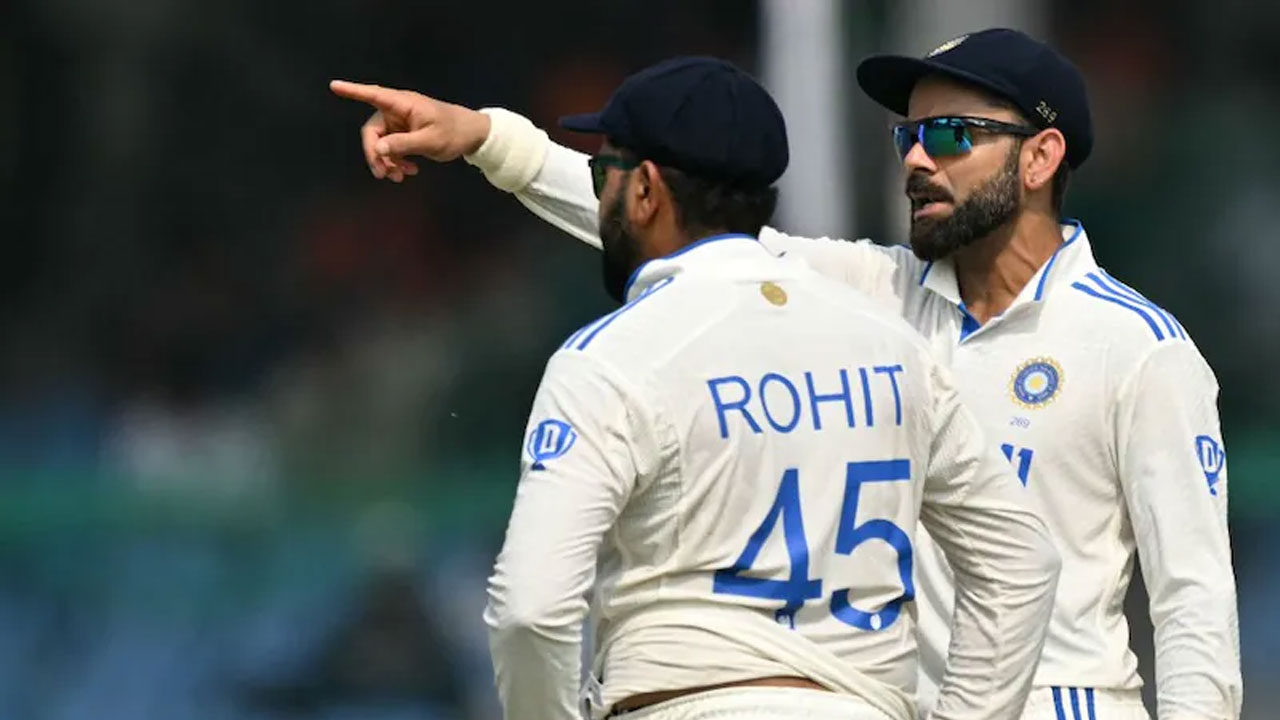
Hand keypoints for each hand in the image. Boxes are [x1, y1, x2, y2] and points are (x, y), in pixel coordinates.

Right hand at [329, 80, 492, 182]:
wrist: (472, 136)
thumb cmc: (454, 132)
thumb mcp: (430, 141)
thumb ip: (403, 144)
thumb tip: (379, 149)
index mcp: (403, 104)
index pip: (373, 95)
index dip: (353, 91)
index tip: (334, 86)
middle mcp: (397, 111)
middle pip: (373, 132)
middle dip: (376, 154)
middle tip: (384, 175)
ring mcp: (400, 123)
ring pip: (381, 144)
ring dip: (387, 162)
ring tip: (400, 177)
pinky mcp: (404, 134)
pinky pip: (392, 149)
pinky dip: (397, 161)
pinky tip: (409, 172)